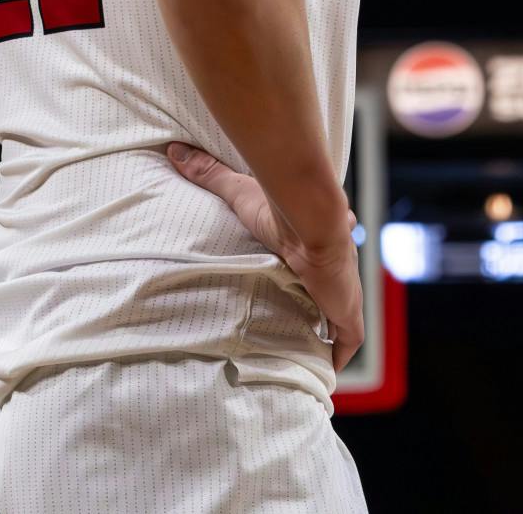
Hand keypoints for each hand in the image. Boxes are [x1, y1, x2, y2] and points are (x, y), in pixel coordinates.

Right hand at [166, 142, 365, 370]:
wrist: (312, 218)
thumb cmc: (281, 206)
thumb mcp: (239, 191)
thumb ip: (209, 173)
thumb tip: (174, 150)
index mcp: (319, 244)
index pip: (320, 261)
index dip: (314, 274)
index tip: (301, 283)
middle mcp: (336, 269)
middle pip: (330, 293)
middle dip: (319, 307)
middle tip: (297, 324)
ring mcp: (344, 293)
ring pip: (340, 319)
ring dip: (328, 334)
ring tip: (306, 352)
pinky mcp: (348, 313)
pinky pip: (348, 341)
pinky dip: (338, 355)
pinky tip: (326, 371)